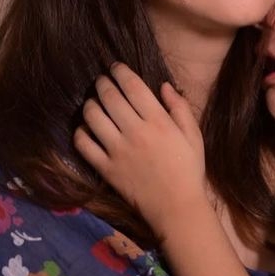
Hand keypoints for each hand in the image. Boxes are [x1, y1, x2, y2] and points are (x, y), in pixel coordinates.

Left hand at [73, 63, 205, 238]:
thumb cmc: (188, 170)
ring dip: (90, 104)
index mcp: (158, 121)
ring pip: (93, 116)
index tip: (116, 67)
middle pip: (109, 97)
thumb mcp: (194, 136)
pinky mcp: (106, 168)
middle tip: (102, 81)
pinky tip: (87, 129)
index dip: (121, 71)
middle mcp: (135, 132)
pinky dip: (81, 132)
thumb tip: (163, 86)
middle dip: (102, 83)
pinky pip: (83, 144)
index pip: (132, 86)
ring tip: (93, 103)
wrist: (176, 207)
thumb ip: (179, 108)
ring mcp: (117, 150)